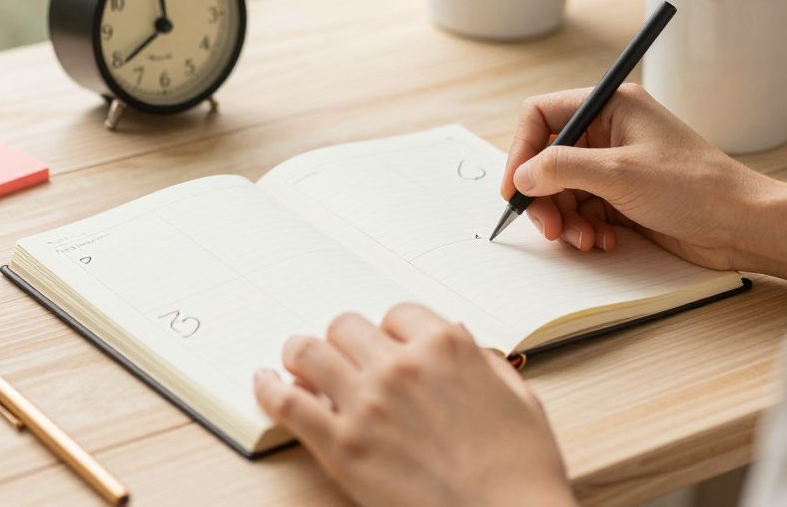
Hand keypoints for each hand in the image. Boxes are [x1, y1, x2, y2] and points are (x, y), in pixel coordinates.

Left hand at [254, 304, 576, 506]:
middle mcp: (401, 366)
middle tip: (341, 357)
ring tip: (296, 364)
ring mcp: (367, 403)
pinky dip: (269, 388)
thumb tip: (460, 340)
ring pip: (309, 351)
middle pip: (347, 326)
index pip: (398, 315)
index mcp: (447, 347)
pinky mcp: (342, 445)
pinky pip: (288, 402)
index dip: (389, 333)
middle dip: (345, 341)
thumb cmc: (522, 471)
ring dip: (301, 354)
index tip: (386, 347)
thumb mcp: (520, 399)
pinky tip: (264, 382)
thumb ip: (484, 364)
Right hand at [501, 84, 771, 271]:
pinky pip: (582, 210)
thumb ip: (562, 169)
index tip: (514, 188)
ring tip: (583, 240)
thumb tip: (522, 176)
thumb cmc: (695, 188)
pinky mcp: (623, 196)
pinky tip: (603, 242)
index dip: (521, 150)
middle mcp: (610, 131)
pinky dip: (584, 228)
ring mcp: (616, 165)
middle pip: (547, 159)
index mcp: (610, 107)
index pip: (541, 116)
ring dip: (564, 219)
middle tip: (547, 228)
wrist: (743, 225)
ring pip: (562, 189)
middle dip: (544, 196)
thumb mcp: (619, 174)